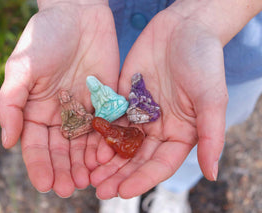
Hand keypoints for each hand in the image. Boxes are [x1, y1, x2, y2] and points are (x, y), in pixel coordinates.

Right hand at [0, 0, 118, 196]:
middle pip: (61, 150)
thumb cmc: (45, 36)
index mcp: (36, 110)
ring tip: (89, 180)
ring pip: (84, 144)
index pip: (36, 145)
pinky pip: (106, 127)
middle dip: (65, 170)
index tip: (46, 184)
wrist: (78, 13)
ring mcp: (84, 109)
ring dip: (86, 164)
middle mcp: (60, 114)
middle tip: (70, 189)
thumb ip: (11, 104)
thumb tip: (7, 141)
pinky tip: (107, 158)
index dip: (40, 165)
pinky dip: (106, 143)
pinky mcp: (105, 101)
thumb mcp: (21, 67)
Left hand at [90, 7, 227, 198]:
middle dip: (119, 174)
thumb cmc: (204, 61)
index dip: (142, 179)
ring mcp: (140, 114)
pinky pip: (111, 119)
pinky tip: (87, 144)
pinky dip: (100, 133)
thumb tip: (212, 174)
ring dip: (105, 159)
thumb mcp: (211, 98)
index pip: (160, 164)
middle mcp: (159, 128)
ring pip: (121, 142)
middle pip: (136, 158)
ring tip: (89, 174)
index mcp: (181, 133)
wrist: (184, 28)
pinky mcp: (124, 98)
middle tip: (99, 189)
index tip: (123, 191)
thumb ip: (211, 135)